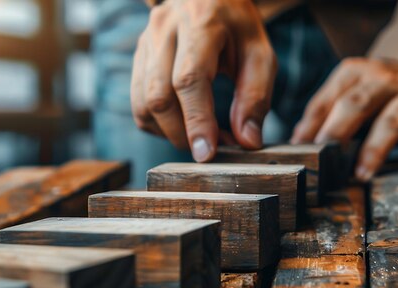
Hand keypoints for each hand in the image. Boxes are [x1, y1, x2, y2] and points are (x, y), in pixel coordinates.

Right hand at [131, 0, 276, 161]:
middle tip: (211, 148)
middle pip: (159, 96)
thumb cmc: (237, 26)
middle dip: (182, 134)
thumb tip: (247, 142)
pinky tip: (181, 124)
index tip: (207, 154)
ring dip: (169, 132)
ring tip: (199, 136)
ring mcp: (146, 42)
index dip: (196, 121)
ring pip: (143, 104)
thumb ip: (256, 97)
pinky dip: (158, 124)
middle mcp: (164, 29)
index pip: (189, 80)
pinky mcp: (138, 56)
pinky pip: (138, 103)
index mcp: (201, 23)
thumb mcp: (259, 54)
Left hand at [290, 57, 397, 180]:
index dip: (312, 123)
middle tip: (323, 160)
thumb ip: (323, 112)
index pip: (329, 98)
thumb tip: (297, 141)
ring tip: (362, 173)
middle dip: (338, 132)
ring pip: (391, 121)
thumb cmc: (372, 92)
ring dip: (374, 149)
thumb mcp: (347, 92)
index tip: (299, 147)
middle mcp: (383, 81)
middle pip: (357, 105)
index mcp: (355, 72)